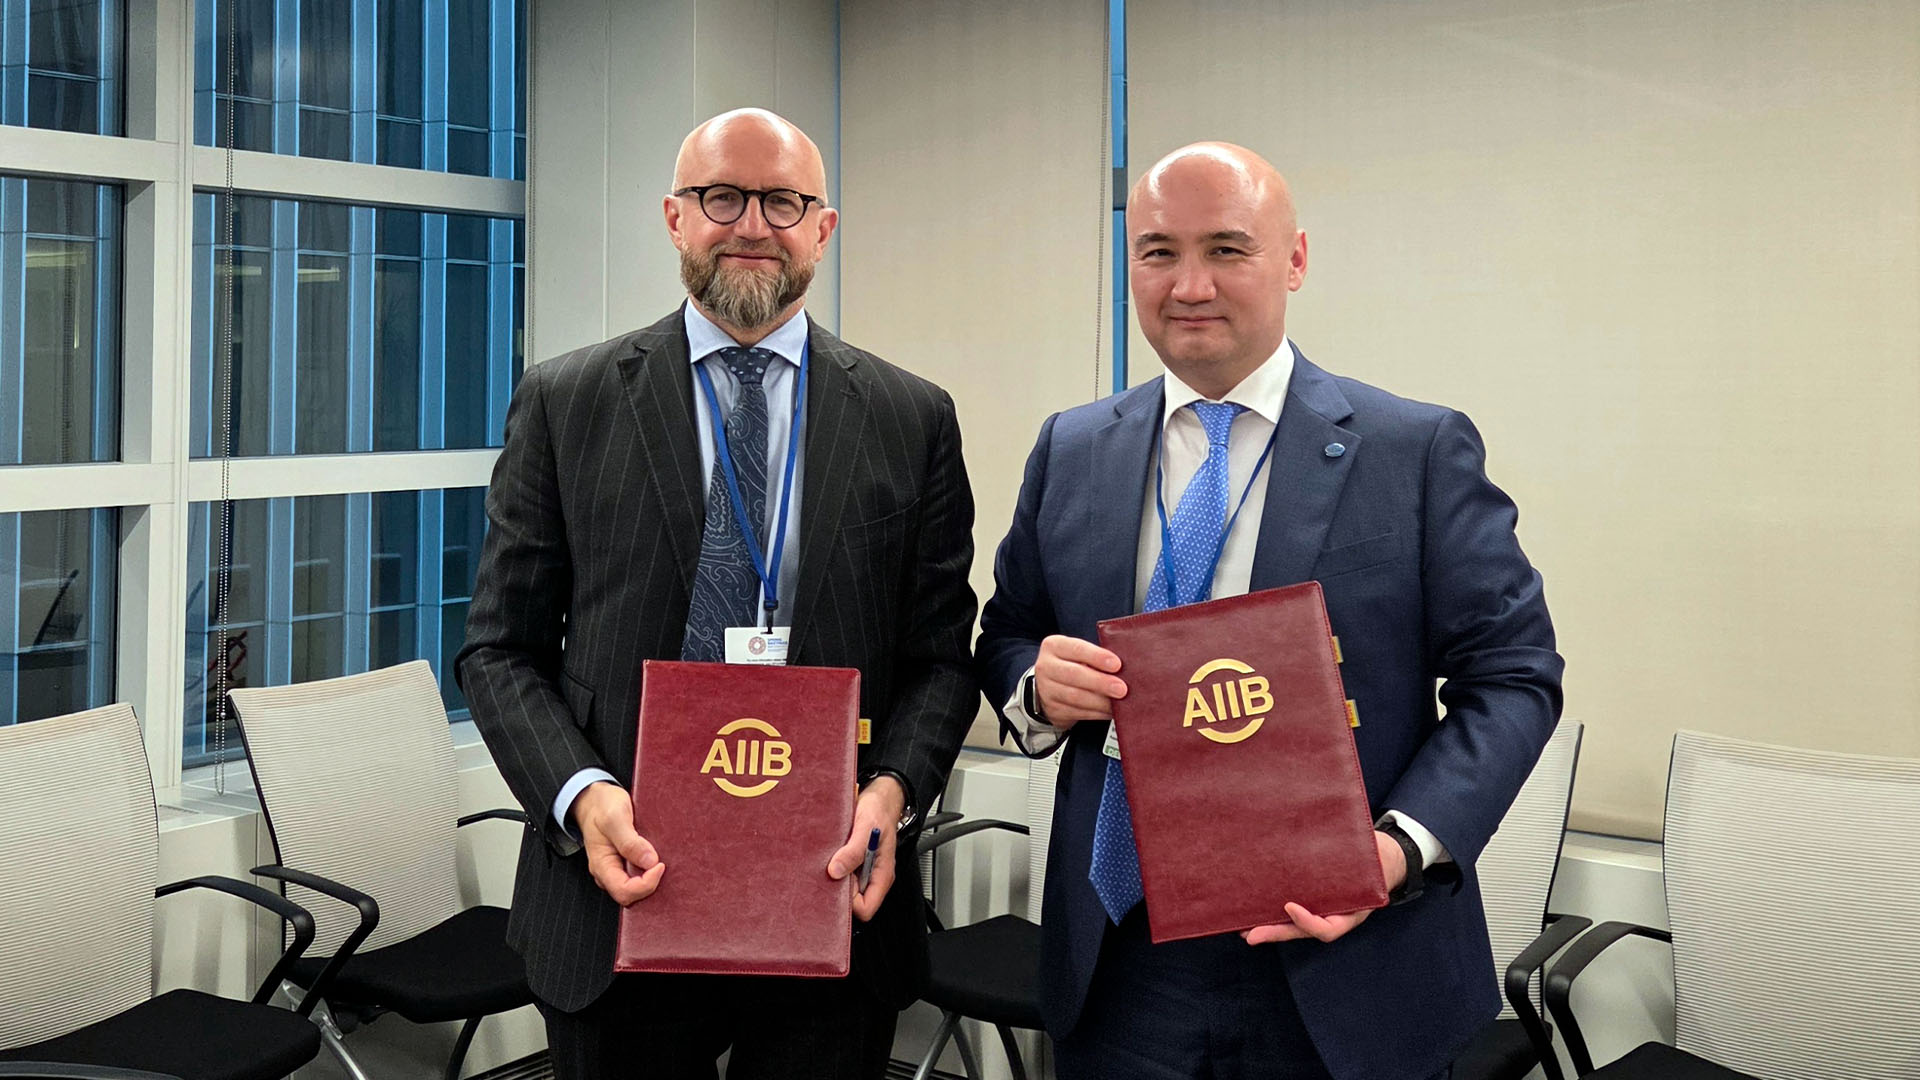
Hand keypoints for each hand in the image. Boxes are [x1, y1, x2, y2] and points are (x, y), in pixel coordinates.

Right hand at [571, 781, 664, 905]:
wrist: (595, 798)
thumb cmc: (601, 806)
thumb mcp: (615, 817)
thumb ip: (630, 841)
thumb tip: (649, 861)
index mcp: (602, 866)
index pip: (624, 891)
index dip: (646, 884)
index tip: (659, 864)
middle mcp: (608, 872)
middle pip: (632, 895)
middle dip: (651, 884)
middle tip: (662, 862)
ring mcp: (617, 868)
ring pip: (637, 887)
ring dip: (652, 878)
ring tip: (662, 859)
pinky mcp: (625, 862)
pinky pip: (639, 875)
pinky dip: (651, 870)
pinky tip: (659, 858)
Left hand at [827, 775, 905, 921]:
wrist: (877, 797)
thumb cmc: (878, 811)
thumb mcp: (866, 827)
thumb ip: (854, 851)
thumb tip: (836, 871)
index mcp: (882, 875)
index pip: (866, 908)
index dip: (851, 901)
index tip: (839, 881)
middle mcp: (871, 877)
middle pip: (853, 903)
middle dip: (839, 892)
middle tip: (830, 870)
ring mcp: (861, 872)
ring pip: (844, 889)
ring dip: (834, 879)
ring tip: (830, 859)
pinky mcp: (851, 864)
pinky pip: (839, 875)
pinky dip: (832, 869)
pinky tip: (829, 856)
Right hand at [1032, 635, 1127, 730]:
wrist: (1048, 686)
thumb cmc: (1072, 665)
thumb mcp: (1078, 654)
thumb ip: (1096, 657)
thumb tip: (1125, 667)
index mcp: (1054, 646)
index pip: (1077, 649)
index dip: (1097, 657)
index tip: (1117, 664)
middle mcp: (1046, 667)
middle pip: (1074, 675)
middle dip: (1101, 682)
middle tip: (1121, 689)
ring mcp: (1047, 690)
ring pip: (1076, 697)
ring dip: (1101, 702)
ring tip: (1119, 703)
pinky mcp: (1053, 709)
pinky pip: (1078, 712)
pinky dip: (1097, 713)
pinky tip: (1109, 711)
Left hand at [1242, 831, 1406, 944]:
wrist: (1377, 858)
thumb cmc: (1372, 861)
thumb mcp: (1373, 864)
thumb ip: (1365, 860)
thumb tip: (1365, 843)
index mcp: (1348, 914)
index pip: (1326, 929)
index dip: (1306, 921)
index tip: (1289, 906)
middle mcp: (1331, 915)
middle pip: (1300, 930)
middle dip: (1274, 932)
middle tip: (1249, 935)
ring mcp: (1318, 909)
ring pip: (1290, 923)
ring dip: (1266, 924)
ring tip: (1241, 925)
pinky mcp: (1306, 896)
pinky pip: (1287, 908)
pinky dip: (1269, 908)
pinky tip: (1250, 902)